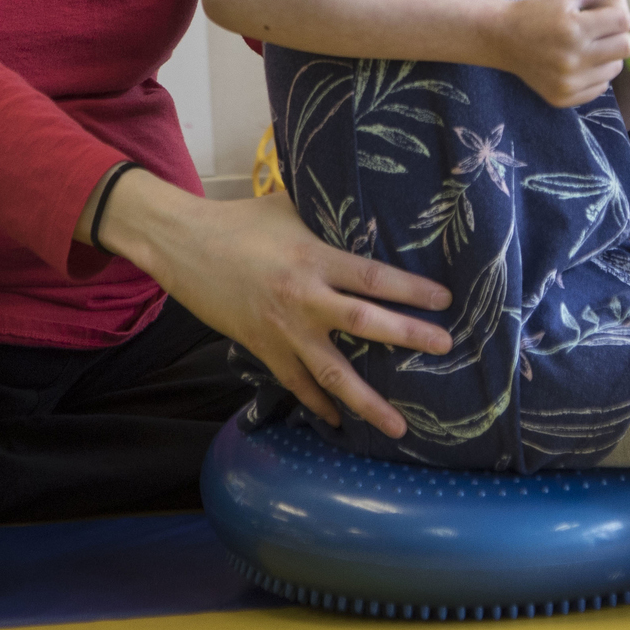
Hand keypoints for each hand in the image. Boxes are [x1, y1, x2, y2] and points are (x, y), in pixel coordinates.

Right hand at [99, 172, 451, 436]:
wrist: (184, 245)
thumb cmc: (241, 221)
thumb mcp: (290, 207)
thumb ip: (329, 213)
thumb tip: (369, 203)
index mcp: (314, 258)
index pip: (374, 277)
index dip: (412, 290)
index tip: (444, 300)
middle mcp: (303, 298)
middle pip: (365, 324)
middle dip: (409, 337)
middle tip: (445, 346)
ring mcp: (283, 330)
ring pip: (333, 373)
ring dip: (368, 402)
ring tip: (399, 425)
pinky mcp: (262, 349)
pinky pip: (297, 384)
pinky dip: (319, 405)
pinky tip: (340, 421)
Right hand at [489, 0, 629, 106]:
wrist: (503, 37)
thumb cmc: (540, 11)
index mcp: (573, 27)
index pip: (624, 21)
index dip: (621, 16)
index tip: (608, 17)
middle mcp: (571, 57)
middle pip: (626, 48)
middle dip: (619, 37)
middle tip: (601, 33)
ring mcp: (567, 81)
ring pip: (615, 69)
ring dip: (608, 57)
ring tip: (585, 48)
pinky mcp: (563, 98)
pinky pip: (601, 88)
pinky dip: (595, 75)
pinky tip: (576, 64)